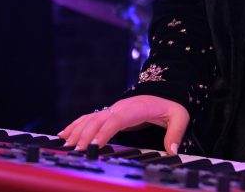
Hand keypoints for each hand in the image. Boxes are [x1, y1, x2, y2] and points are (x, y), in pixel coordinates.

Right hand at [58, 95, 189, 153]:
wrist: (167, 92)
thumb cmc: (172, 106)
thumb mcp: (180, 117)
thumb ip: (176, 133)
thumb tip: (172, 151)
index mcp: (137, 108)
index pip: (117, 119)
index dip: (104, 132)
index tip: (94, 147)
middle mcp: (121, 107)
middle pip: (98, 119)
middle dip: (85, 135)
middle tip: (75, 152)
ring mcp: (113, 108)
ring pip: (90, 118)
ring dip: (76, 131)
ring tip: (64, 146)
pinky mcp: (109, 113)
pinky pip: (89, 118)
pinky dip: (75, 125)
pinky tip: (63, 135)